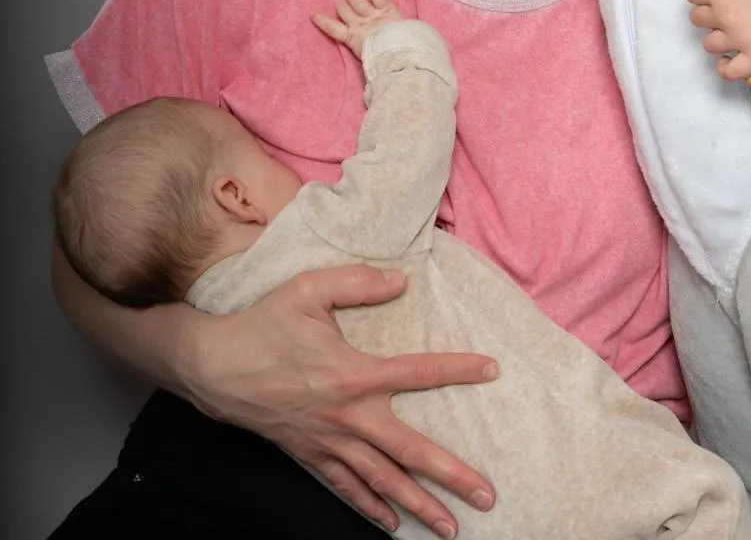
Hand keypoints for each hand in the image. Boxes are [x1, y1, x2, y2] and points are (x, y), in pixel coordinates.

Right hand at [186, 264, 496, 535]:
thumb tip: (401, 280)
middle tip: (486, 495)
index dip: (456, 369)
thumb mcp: (308, 289)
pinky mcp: (309, 453)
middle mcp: (346, 415)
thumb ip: (357, 282)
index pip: (416, 372)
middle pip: (408, 450)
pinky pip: (346, 487)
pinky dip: (370, 507)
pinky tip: (392, 524)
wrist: (213, 365)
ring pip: (381, 479)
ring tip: (450, 526)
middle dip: (450, 474)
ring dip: (418, 504)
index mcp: (352, 373)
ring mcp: (328, 440)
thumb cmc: (263, 323)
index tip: (491, 369)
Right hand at [314, 0, 403, 58]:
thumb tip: (367, 81)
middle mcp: (360, 25)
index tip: (313, 13)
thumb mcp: (370, 64)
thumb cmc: (384, 62)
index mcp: (353, 40)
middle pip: (344, 10)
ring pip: (357, 0)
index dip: (322, 21)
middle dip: (340, 2)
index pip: (333, 29)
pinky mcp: (387, 10)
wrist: (400, 55)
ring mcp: (373, 16)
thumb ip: (365, 60)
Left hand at [684, 0, 750, 80]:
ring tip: (730, 28)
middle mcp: (723, 17)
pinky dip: (726, 68)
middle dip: (708, 11)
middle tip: (726, 4)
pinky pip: (733, 71)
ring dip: (716, 36)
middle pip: (699, 19)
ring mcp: (739, 39)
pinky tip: (727, 60)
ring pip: (711, 44)